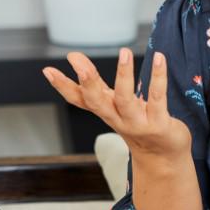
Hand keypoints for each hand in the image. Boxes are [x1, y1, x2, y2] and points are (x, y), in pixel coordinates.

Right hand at [43, 48, 190, 160]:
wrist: (162, 158)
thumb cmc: (138, 124)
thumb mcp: (114, 106)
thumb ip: (96, 85)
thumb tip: (75, 59)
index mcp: (106, 111)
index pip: (79, 99)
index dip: (63, 86)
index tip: (47, 70)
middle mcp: (117, 118)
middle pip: (96, 102)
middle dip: (86, 82)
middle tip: (76, 60)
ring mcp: (137, 123)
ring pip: (125, 99)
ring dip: (123, 75)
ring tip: (124, 51)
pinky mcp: (158, 124)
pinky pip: (157, 98)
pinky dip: (158, 77)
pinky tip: (159, 58)